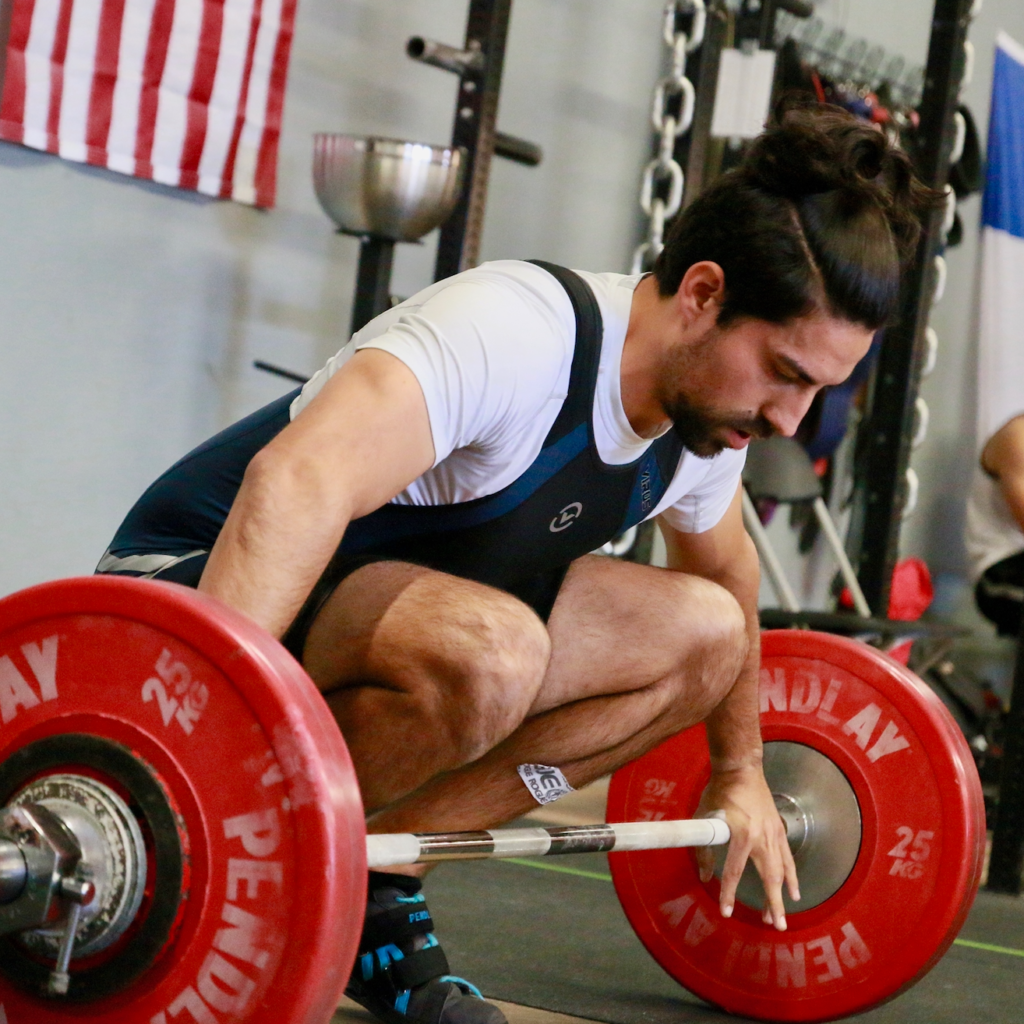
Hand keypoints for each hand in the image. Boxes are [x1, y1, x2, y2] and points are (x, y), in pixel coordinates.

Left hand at [694, 764, 799, 930]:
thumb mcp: (704, 817)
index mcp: (741, 835)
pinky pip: (787, 858)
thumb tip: (704, 876)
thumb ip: (703, 848)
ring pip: (782, 871)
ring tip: (780, 916)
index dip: (728, 894)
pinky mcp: (779, 830)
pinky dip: (791, 876)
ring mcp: (774, 834)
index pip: (733, 872)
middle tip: (775, 925)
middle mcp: (761, 838)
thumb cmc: (719, 791)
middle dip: (772, 903)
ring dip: (782, 895)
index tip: (726, 912)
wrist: (742, 769)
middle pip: (769, 878)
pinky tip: (793, 891)